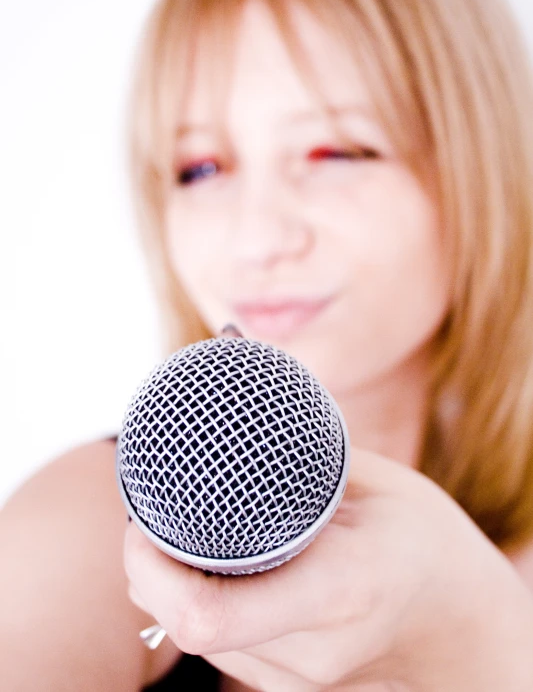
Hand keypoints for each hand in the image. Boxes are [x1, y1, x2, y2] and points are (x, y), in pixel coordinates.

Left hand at [124, 443, 532, 690]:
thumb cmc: (422, 541)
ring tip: (191, 531)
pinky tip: (222, 564)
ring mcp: (296, 679)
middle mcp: (311, 649)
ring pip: (190, 637)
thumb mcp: (381, 481)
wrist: (457, 624)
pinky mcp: (285, 686)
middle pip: (182, 624)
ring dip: (168, 584)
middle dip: (148, 567)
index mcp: (340, 588)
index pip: (208, 614)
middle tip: (157, 511)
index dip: (150, 567)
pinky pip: (215, 645)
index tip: (146, 515)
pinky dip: (199, 601)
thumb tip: (244, 388)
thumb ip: (307, 452)